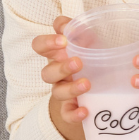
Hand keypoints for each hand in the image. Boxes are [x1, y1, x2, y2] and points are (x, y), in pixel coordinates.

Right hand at [30, 16, 90, 139]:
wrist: (98, 88)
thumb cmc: (91, 58)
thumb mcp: (88, 41)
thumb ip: (80, 31)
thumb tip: (74, 25)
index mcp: (57, 54)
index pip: (39, 46)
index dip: (46, 43)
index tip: (62, 40)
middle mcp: (56, 73)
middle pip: (46, 72)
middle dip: (60, 67)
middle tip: (77, 63)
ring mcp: (63, 91)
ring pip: (57, 92)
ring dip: (71, 88)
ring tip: (87, 84)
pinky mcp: (71, 108)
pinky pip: (67, 114)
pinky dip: (74, 114)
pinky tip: (84, 111)